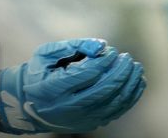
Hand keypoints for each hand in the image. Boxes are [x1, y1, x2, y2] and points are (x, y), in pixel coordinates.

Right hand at [0, 38, 145, 134]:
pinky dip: (131, 96)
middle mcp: (67, 108)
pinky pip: (117, 111)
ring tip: (136, 67)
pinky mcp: (89, 123)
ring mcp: (80, 119)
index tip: (112, 51)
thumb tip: (102, 46)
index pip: (86, 75)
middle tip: (127, 58)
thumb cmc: (41, 73)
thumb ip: (74, 45)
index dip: (104, 61)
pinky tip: (138, 81)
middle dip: (120, 72)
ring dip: (129, 83)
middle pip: (103, 90)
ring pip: (113, 103)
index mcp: (53, 89)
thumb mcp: (47, 54)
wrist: (29, 104)